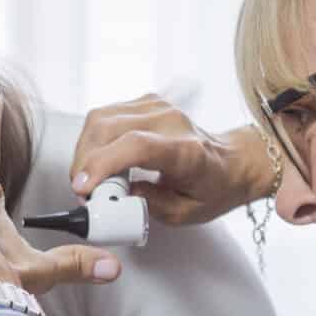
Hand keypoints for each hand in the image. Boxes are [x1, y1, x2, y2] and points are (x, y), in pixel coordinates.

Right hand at [71, 95, 272, 225]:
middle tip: (85, 191)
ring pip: (100, 119)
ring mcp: (157, 107)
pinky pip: (105, 116)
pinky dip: (93, 140)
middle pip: (108, 129)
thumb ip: (149, 205)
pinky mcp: (145, 103)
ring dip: (85, 151)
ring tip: (91, 177)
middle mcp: (171, 121)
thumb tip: (117, 197)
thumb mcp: (185, 212)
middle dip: (85, 163)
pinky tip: (100, 159)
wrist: (231, 162)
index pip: (136, 146)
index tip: (83, 187)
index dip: (103, 164)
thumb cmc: (213, 187)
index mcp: (186, 151)